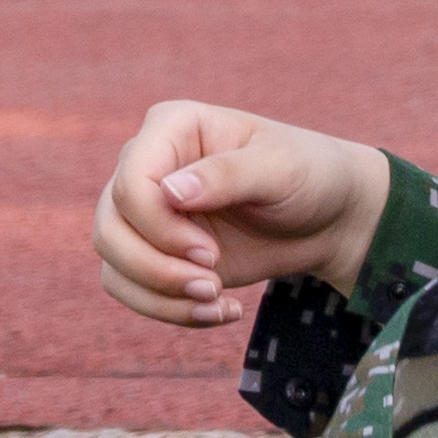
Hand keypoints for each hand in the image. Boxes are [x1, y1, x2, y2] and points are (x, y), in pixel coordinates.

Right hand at [92, 102, 393, 328]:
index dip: (161, 228)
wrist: (327, 218)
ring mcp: (146, 212)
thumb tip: (170, 191)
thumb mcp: (281, 168)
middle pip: (110, 228)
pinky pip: (131, 288)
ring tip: (217, 302)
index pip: (132, 183)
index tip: (210, 254)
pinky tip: (220, 311)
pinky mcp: (155, 251)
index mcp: (171, 127)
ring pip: (112, 263)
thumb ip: (228, 175)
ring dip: (160, 296)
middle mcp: (147, 165)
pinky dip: (169, 311)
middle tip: (213, 284)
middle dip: (156, 269)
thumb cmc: (309, 175)